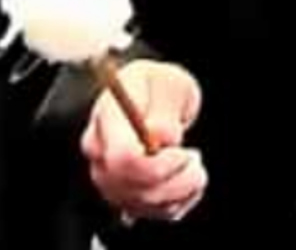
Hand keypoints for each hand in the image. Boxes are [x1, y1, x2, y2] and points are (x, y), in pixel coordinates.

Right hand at [80, 59, 206, 223]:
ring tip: (194, 166)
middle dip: (175, 180)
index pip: (123, 159)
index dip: (158, 164)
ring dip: (181, 190)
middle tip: (194, 158)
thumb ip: (163, 109)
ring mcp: (110, 178)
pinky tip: (188, 181)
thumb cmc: (158, 86)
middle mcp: (101, 155)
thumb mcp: (168, 82)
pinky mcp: (126, 194)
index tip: (181, 152)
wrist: (154, 96)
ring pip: (144, 205)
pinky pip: (154, 213)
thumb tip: (160, 137)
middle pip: (133, 189)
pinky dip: (180, 201)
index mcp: (107, 121)